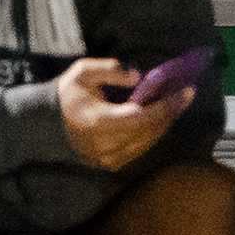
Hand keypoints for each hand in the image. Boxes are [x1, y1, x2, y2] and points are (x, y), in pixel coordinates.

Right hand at [53, 57, 188, 172]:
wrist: (48, 123)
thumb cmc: (68, 95)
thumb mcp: (83, 72)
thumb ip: (109, 70)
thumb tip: (137, 76)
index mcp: (99, 121)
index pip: (141, 117)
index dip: (164, 106)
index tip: (182, 91)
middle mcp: (106, 144)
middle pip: (149, 131)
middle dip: (171, 112)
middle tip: (186, 93)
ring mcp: (109, 157)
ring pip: (147, 142)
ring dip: (165, 123)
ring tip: (178, 103)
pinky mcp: (110, 163)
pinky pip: (139, 150)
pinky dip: (153, 135)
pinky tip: (162, 120)